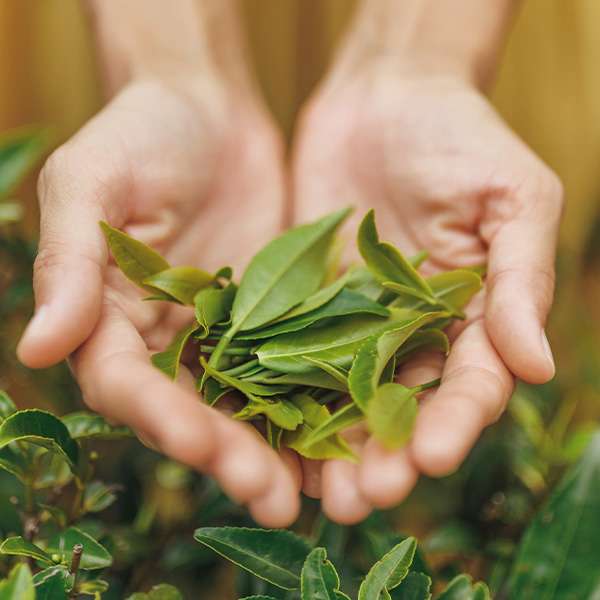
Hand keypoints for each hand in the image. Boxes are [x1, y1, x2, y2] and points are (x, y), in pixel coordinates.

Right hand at [17, 77, 301, 526]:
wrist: (209, 111)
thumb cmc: (139, 134)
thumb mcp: (91, 183)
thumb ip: (70, 262)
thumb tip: (34, 350)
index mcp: (108, 317)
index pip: (124, 381)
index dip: (155, 414)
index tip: (194, 440)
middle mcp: (163, 340)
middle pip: (189, 410)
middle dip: (225, 453)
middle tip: (269, 495)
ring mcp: (222, 334)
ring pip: (243, 405)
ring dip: (273, 452)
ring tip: (310, 498)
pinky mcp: (273, 318)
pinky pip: (291, 368)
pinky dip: (312, 406)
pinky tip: (344, 439)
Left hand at [292, 71, 562, 522]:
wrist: (386, 97)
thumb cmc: (462, 137)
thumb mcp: (513, 199)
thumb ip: (521, 280)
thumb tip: (538, 366)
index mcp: (471, 318)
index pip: (468, 385)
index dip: (455, 422)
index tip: (433, 455)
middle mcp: (413, 333)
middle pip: (403, 408)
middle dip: (387, 455)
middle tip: (365, 498)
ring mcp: (354, 322)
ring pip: (344, 397)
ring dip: (333, 447)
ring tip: (318, 494)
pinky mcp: (304, 302)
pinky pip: (292, 355)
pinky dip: (283, 396)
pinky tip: (268, 435)